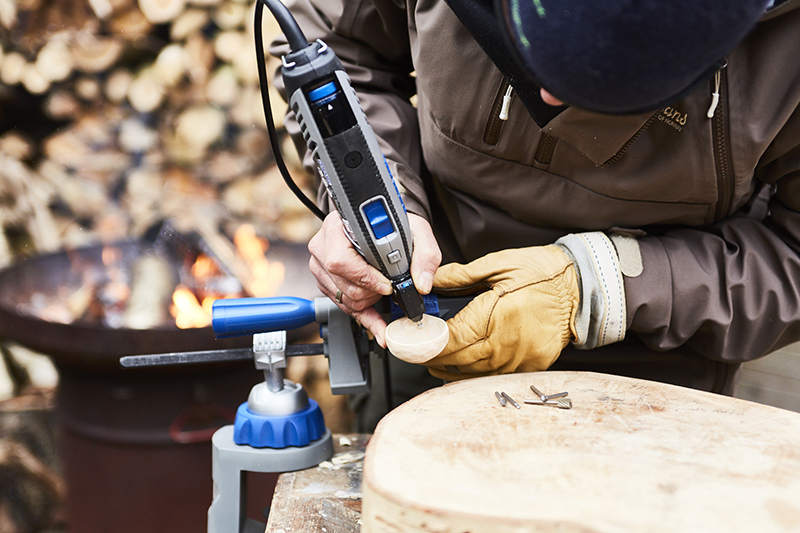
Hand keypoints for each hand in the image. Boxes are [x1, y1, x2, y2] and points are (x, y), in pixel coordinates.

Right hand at [308, 212, 440, 345]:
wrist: (383, 226)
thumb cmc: (393, 225)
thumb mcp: (416, 231)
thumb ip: (425, 255)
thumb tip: (421, 283)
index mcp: (339, 226)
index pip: (340, 260)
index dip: (365, 277)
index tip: (386, 285)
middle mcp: (324, 245)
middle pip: (342, 282)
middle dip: (371, 293)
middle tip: (388, 287)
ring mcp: (321, 265)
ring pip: (342, 298)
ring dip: (368, 302)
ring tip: (383, 290)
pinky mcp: (326, 281)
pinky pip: (342, 306)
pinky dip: (365, 317)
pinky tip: (379, 327)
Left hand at [426, 245, 578, 379]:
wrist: (584, 289)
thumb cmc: (544, 273)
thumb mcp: (499, 265)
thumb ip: (460, 276)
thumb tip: (430, 281)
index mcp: (495, 317)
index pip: (449, 341)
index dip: (425, 345)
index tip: (409, 342)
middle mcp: (505, 345)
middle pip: (457, 361)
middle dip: (432, 358)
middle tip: (416, 350)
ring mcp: (519, 360)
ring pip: (473, 373)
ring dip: (451, 368)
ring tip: (434, 359)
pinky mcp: (530, 367)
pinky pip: (494, 375)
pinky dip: (475, 372)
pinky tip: (465, 364)